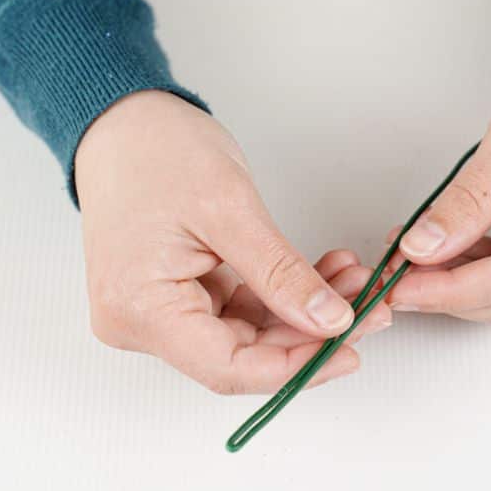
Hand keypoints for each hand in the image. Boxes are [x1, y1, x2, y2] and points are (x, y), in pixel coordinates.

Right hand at [75, 91, 391, 393]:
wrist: (122, 122)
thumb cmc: (155, 151)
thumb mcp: (229, 209)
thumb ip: (280, 273)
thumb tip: (329, 321)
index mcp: (141, 309)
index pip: (228, 368)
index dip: (295, 366)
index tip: (348, 349)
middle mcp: (141, 322)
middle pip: (240, 356)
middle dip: (309, 334)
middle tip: (368, 307)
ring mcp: (157, 312)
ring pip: (245, 335)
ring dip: (301, 312)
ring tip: (351, 280)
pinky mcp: (176, 296)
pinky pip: (236, 311)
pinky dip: (280, 295)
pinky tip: (321, 274)